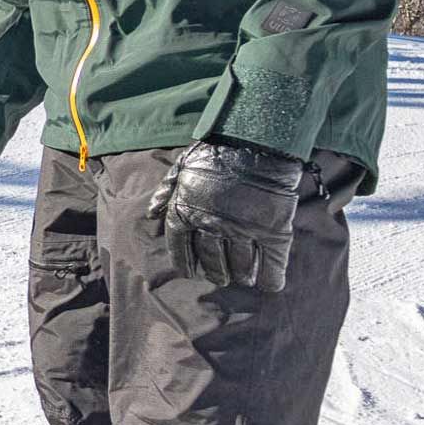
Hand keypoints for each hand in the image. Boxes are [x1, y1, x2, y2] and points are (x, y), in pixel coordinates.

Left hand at [148, 140, 303, 291]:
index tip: (190, 273)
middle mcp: (210, 226)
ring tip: (241, 276)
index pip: (179, 249)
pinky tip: (267, 283)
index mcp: (185, 212)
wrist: (255, 141)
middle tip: (220, 276)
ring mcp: (242, 231)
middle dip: (215, 272)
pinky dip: (269, 279)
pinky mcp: (272, 232)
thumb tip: (151, 214)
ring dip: (240, 275)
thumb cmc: (215, 153)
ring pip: (239, 267)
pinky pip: (270, 266)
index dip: (184, 263)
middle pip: (211, 262)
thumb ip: (166, 192)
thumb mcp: (182, 168)